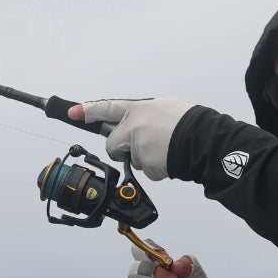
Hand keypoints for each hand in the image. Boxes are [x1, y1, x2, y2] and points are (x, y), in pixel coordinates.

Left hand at [68, 98, 192, 179]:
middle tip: (142, 146)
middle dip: (121, 149)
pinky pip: (146, 170)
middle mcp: (133, 126)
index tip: (73, 112)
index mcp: (137, 109)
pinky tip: (169, 158)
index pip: (107, 108)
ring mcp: (138, 146)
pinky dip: (156, 168)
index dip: (89, 110)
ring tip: (165, 149)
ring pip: (131, 160)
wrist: (204, 139)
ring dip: (145, 158)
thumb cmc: (189, 122)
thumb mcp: (165, 107)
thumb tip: (138, 123)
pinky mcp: (146, 164)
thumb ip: (146, 114)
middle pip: (112, 144)